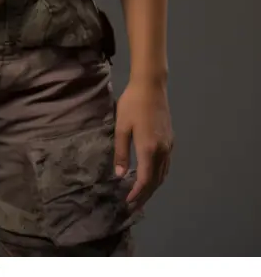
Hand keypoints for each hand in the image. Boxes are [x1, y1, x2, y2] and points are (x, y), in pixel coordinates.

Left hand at [114, 79, 172, 210]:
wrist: (151, 86)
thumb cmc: (133, 104)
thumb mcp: (121, 127)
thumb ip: (121, 152)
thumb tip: (119, 175)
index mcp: (149, 149)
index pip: (145, 180)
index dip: (137, 193)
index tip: (128, 202)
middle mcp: (162, 151)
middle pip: (156, 180)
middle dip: (145, 194)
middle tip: (134, 205)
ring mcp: (169, 145)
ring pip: (163, 173)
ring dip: (153, 186)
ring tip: (141, 194)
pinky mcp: (170, 139)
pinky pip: (166, 164)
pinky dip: (158, 175)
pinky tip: (151, 175)